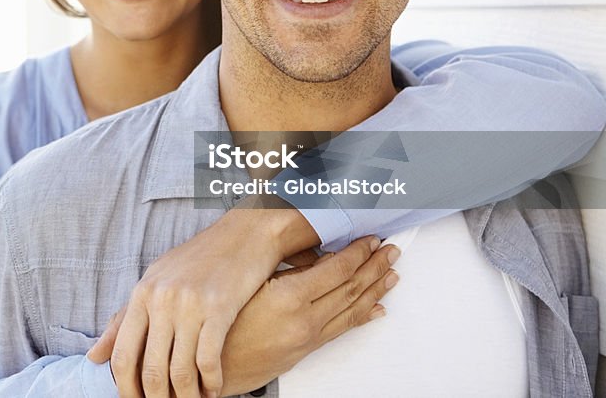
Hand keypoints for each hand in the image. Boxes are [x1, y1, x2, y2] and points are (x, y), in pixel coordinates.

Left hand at [87, 208, 312, 397]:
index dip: (127, 389)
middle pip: (151, 369)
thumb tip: (93, 356)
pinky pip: (208, 360)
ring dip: (187, 397)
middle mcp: (161, 300)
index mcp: (142, 294)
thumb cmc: (198, 260)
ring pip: (180, 371)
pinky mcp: (219, 308)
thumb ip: (123, 320)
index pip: (123, 355)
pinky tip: (214, 389)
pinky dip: (211, 383)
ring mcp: (189, 304)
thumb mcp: (155, 281)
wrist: (243, 234)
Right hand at [217, 237, 399, 395]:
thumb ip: (288, 272)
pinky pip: (343, 329)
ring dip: (375, 289)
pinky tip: (376, 309)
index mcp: (289, 297)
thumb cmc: (222, 323)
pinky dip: (363, 316)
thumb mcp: (249, 285)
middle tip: (391, 251)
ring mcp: (308, 337)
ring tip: (391, 275)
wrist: (213, 366)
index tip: (371, 240)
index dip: (358, 252)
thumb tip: (321, 258)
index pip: (337, 269)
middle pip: (351, 289)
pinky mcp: (307, 350)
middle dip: (375, 267)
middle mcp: (304, 320)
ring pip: (352, 309)